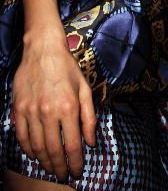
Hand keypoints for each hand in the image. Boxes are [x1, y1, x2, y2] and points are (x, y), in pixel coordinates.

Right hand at [12, 34, 95, 180]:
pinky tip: (35, 154)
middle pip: (54, 151)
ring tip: (51, 168)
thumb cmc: (67, 68)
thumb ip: (89, 117)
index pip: (73, 145)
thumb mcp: (85, 89)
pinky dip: (28, 150)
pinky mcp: (19, 110)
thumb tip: (91, 141)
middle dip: (60, 167)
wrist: (43, 51)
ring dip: (44, 162)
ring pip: (37, 147)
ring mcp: (31, 112)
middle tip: (64, 175)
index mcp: (69, 107)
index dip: (76, 163)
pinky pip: (22, 137)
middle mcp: (49, 112)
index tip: (77, 171)